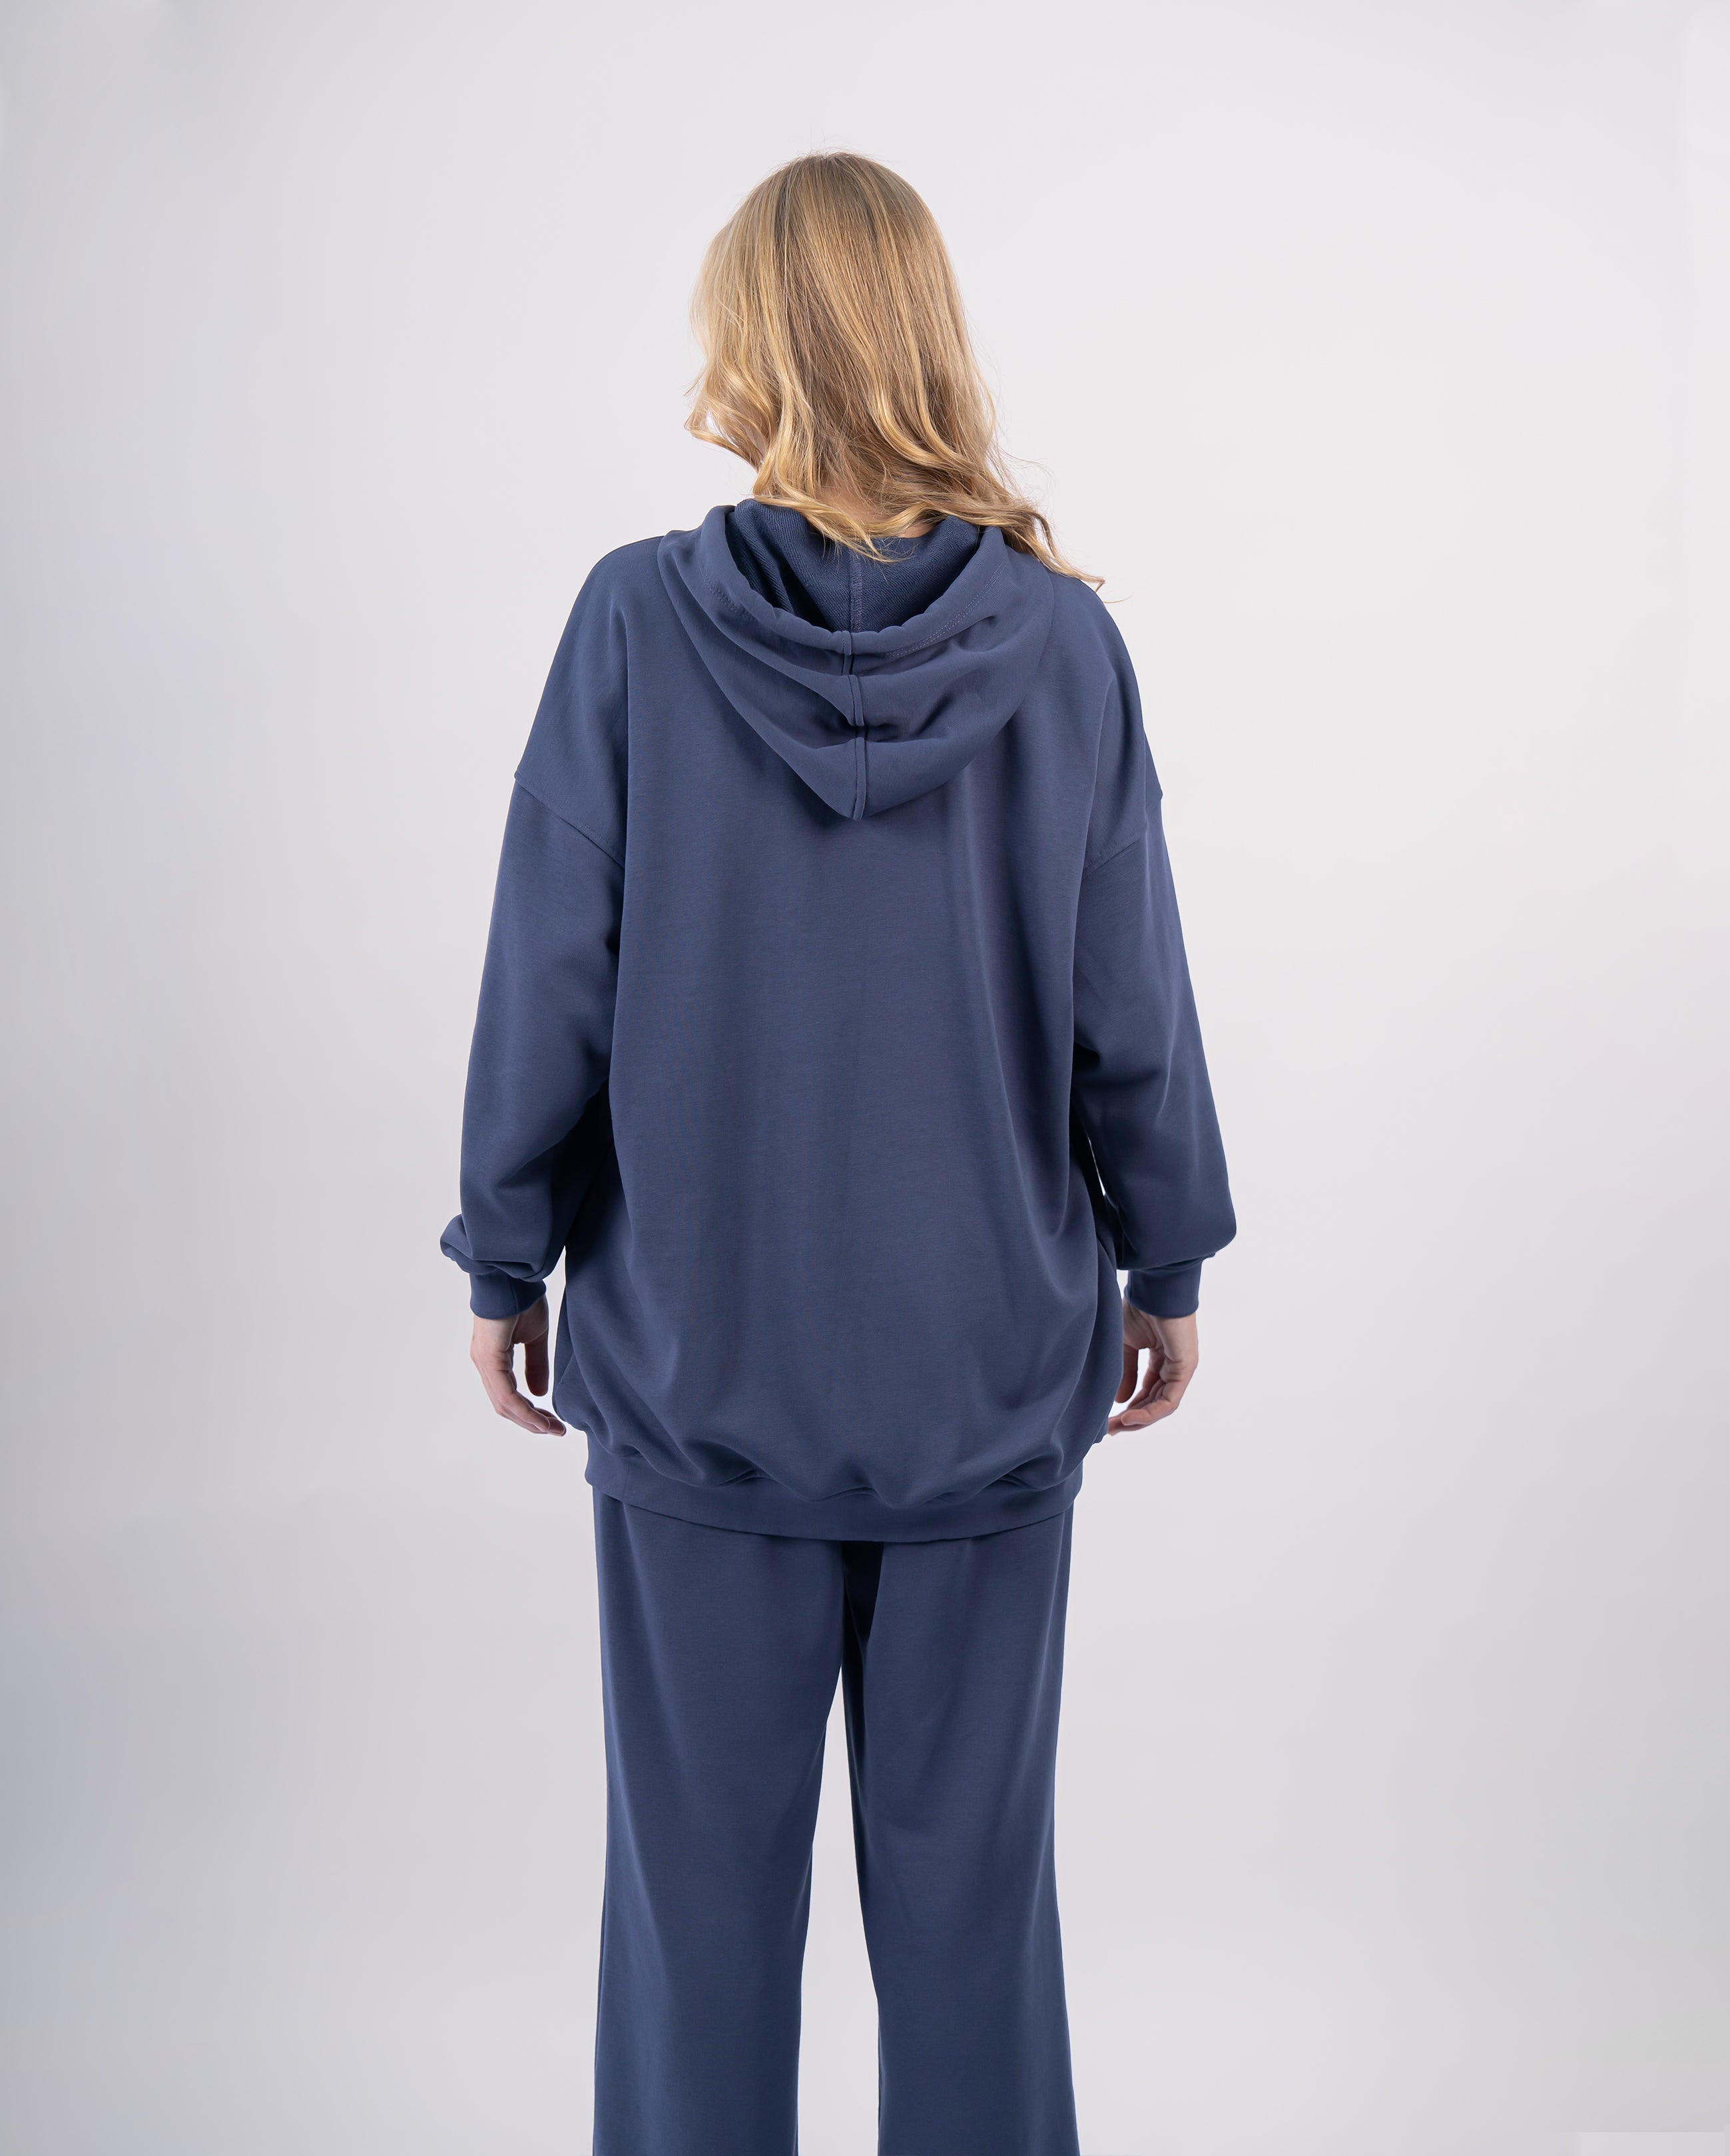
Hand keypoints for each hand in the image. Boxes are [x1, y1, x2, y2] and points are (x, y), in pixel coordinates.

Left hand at [470, 1297, 564, 1435]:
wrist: (513, 1276)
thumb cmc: (522, 1299)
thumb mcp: (536, 1337)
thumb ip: (537, 1364)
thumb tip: (540, 1393)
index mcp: (494, 1358)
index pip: (509, 1396)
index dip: (531, 1412)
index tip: (554, 1423)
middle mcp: (485, 1364)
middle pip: (505, 1406)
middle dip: (531, 1422)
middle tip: (556, 1430)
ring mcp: (485, 1362)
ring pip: (504, 1405)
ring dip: (529, 1421)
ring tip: (552, 1429)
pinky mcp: (489, 1358)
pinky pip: (505, 1395)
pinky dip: (523, 1411)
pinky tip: (540, 1420)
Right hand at [1109, 1303, 1197, 1431]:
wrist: (1153, 1289)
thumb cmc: (1138, 1308)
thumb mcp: (1125, 1345)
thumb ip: (1125, 1372)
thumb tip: (1121, 1400)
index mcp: (1160, 1359)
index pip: (1146, 1391)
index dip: (1128, 1407)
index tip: (1107, 1418)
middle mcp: (1173, 1366)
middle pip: (1153, 1402)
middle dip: (1131, 1418)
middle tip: (1109, 1429)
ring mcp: (1181, 1369)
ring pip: (1161, 1405)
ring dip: (1138, 1419)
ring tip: (1116, 1427)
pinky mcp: (1185, 1368)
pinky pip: (1169, 1400)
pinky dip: (1150, 1412)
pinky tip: (1129, 1417)